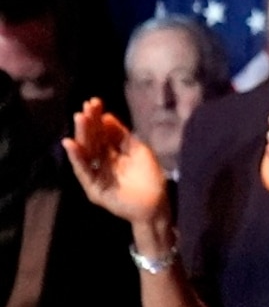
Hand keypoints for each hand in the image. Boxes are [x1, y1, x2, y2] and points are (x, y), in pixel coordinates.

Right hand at [63, 101, 169, 238]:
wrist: (156, 204)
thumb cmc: (150, 177)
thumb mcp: (138, 151)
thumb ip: (122, 136)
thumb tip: (107, 116)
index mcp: (111, 153)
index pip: (100, 132)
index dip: (97, 118)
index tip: (94, 102)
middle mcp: (100, 162)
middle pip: (91, 140)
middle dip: (88, 124)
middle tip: (85, 108)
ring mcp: (95, 175)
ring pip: (85, 153)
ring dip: (81, 135)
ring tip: (79, 118)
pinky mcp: (93, 188)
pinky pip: (83, 171)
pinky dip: (78, 158)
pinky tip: (72, 144)